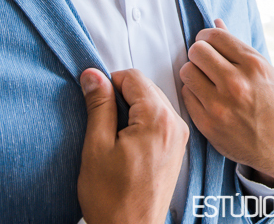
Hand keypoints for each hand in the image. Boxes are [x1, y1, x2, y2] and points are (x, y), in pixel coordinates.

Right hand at [77, 68, 188, 223]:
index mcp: (158, 119)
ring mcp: (179, 137)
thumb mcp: (97, 146)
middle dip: (121, 97)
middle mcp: (176, 124)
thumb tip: (93, 75)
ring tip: (113, 137)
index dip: (109, 83)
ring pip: (153, 102)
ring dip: (132, 110)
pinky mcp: (177, 148)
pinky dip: (142, 122)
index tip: (94, 99)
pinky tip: (126, 144)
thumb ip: (99, 105)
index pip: (133, 77)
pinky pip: (160, 120)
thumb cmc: (112, 198)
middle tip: (102, 122)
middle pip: (146, 88)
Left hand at [179, 19, 273, 185]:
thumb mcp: (264, 71)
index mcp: (253, 65)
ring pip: (186, 71)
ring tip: (203, 79)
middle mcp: (236, 83)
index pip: (215, 36)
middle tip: (204, 61)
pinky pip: (186, 95)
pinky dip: (193, 93)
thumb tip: (216, 22)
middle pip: (197, 51)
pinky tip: (204, 97)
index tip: (208, 43)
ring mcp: (220, 105)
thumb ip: (238, 47)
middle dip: (198, 53)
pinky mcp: (208, 124)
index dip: (207, 36)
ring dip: (193, 73)